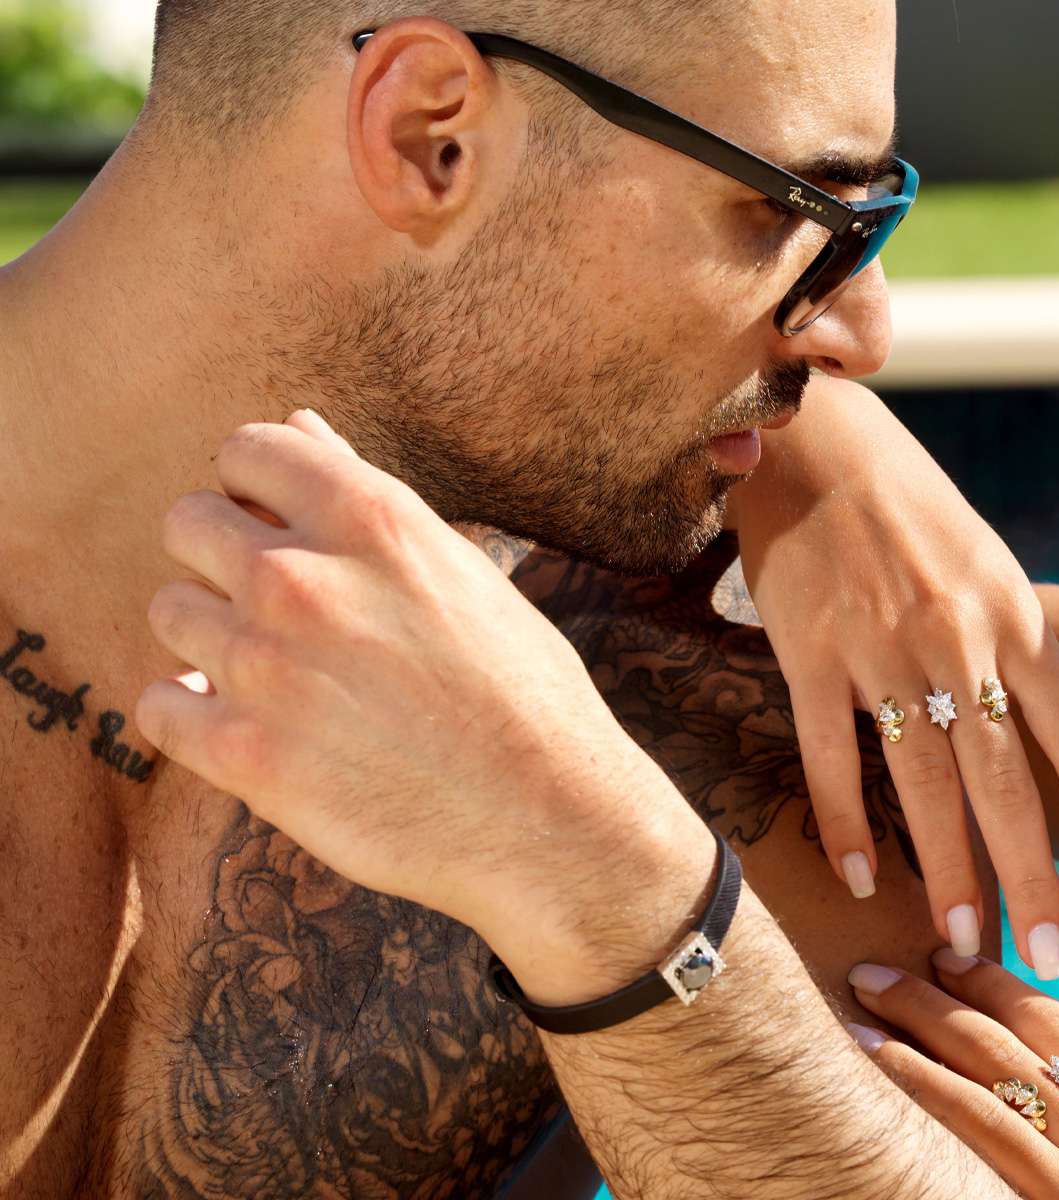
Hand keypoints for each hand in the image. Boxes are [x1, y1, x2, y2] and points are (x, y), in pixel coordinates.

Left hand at [134, 408, 693, 972]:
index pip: (246, 449)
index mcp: (369, 516)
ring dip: (210, 636)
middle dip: (219, 553)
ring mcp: (266, 666)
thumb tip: (301, 422)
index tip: (275, 524)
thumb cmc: (519, 686)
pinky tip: (240, 723)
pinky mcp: (246, 756)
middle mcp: (304, 577)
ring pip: (170, 612)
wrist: (548, 816)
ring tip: (274, 672)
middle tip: (273, 605)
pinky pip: (157, 705)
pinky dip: (187, 712)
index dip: (255, 485)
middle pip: (187, 522)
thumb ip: (366, 494)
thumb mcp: (456, 569)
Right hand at [729, 377, 1058, 977]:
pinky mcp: (808, 653)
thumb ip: (1041, 665)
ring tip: (962, 939)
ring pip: (923, 782)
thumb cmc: (910, 509)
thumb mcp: (995, 570)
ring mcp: (879, 648)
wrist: (816, 447)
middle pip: (1003, 781)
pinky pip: (830, 754)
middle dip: (1029, 878)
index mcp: (1012, 614)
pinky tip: (860, 878)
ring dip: (946, 870)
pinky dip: (844, 822)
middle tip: (1043, 957)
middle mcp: (956, 638)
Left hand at [844, 949, 1058, 1198]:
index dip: (993, 983)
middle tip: (876, 969)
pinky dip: (921, 1086)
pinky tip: (878, 1064)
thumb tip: (1025, 1080)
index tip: (944, 958)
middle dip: (934, 995)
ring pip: (983, 1076)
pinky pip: (974, 1130)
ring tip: (858, 1005)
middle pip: (1008, 1040)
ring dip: (913, 1029)